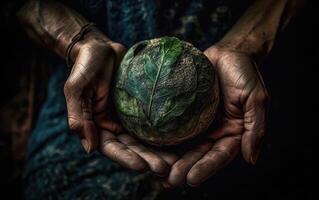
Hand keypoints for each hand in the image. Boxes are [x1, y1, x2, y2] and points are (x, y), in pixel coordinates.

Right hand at [64, 35, 177, 173]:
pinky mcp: (142, 107)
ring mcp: (129, 117)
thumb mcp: (76, 89)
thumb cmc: (85, 66)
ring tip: (177, 160)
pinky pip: (154, 121)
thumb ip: (78, 116)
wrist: (100, 48)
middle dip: (148, 160)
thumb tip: (90, 148)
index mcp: (97, 126)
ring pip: (145, 139)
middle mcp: (114, 126)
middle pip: (132, 148)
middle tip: (166, 168)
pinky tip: (180, 138)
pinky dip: (166, 132)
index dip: (127, 159)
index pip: (112, 148)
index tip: (143, 167)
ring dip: (159, 151)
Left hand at [163, 45, 268, 186]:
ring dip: (170, 159)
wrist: (228, 53)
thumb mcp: (256, 98)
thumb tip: (252, 159)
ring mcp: (196, 123)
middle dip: (184, 168)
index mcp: (231, 133)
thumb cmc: (245, 73)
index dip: (205, 168)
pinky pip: (171, 126)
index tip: (190, 179)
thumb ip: (256, 128)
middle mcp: (212, 132)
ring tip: (156, 171)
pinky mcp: (182, 112)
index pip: (218, 156)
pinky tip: (148, 147)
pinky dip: (160, 138)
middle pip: (197, 155)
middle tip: (169, 180)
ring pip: (182, 145)